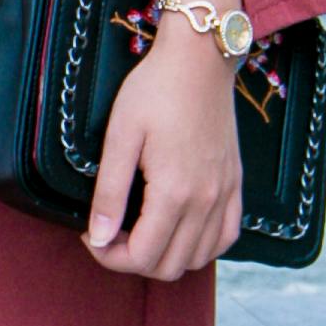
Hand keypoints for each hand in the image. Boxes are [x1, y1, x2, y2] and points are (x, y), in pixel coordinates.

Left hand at [84, 20, 242, 280]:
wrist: (199, 59)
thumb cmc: (155, 90)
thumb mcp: (120, 135)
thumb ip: (109, 192)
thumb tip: (98, 238)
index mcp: (175, 192)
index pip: (142, 256)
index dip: (108, 257)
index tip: (90, 235)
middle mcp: (206, 201)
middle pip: (169, 266)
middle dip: (132, 260)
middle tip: (109, 232)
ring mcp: (225, 195)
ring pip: (197, 259)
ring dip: (164, 257)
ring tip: (139, 230)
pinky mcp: (236, 185)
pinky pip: (226, 238)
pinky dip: (200, 247)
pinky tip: (177, 230)